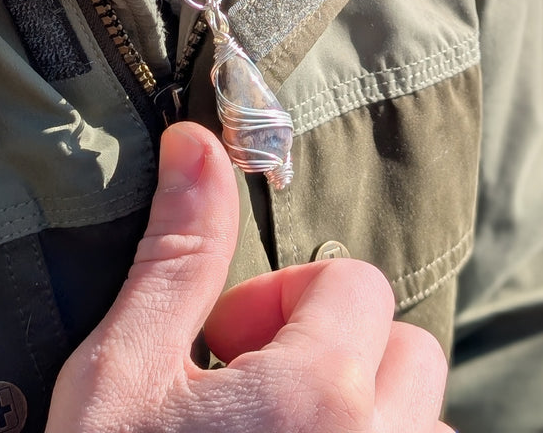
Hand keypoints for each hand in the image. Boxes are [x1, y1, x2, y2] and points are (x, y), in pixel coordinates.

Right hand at [45, 121, 451, 432]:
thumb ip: (179, 254)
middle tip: (254, 393)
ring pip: (421, 422)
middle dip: (337, 351)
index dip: (283, 298)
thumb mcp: (122, 376)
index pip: (355, 282)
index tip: (223, 345)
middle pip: (407, 350)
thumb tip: (199, 139)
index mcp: (317, 393)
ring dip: (363, 415)